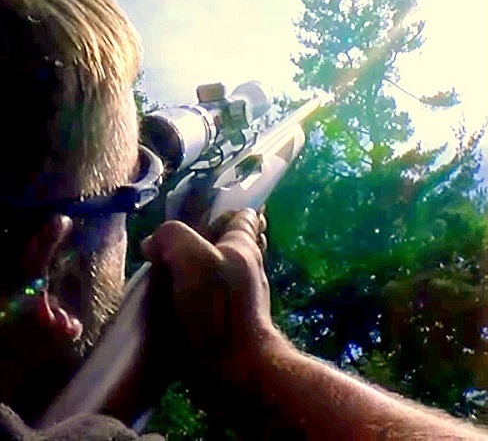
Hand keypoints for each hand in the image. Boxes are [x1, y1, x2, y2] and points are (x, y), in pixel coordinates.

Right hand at [140, 209, 280, 380]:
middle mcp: (245, 268)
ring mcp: (236, 297)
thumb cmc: (218, 309)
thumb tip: (153, 244)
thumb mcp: (193, 258)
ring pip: (215, 272)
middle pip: (227, 243)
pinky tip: (166, 302)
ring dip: (192, 269)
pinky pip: (206, 300)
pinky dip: (189, 296)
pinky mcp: (224, 323)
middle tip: (170, 244)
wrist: (233, 368)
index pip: (242, 216)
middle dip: (204, 239)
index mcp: (243, 246)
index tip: (200, 208)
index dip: (225, 208)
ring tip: (161, 271)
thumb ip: (173, 237)